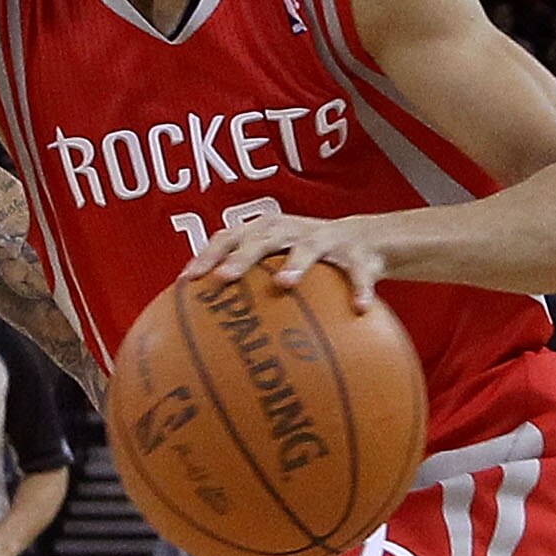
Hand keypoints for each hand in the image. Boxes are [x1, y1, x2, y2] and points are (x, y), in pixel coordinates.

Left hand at [177, 208, 389, 310]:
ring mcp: (325, 239)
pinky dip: (360, 289)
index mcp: (266, 231)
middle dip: (242, 257)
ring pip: (307, 248)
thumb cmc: (307, 257)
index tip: (188, 279)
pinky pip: (359, 273)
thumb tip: (206, 325)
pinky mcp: (358, 254)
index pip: (229, 237)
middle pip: (261, 239)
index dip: (208, 255)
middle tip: (224, 278)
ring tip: (284, 284)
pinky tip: (360, 309)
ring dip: (295, 264)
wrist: (367, 240)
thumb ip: (248, 282)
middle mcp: (292, 230)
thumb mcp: (276, 262)